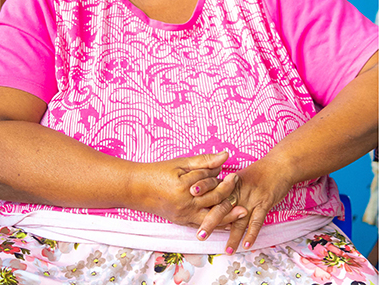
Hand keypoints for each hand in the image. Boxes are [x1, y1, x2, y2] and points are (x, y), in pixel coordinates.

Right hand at [131, 151, 247, 227]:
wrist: (136, 189)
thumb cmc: (157, 173)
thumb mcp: (179, 163)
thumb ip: (203, 161)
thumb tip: (226, 154)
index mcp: (184, 186)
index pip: (208, 180)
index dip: (219, 174)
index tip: (232, 171)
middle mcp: (184, 204)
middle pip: (214, 199)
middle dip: (228, 191)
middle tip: (238, 183)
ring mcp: (183, 215)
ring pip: (211, 217)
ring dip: (228, 215)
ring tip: (244, 212)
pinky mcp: (181, 221)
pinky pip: (202, 225)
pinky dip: (216, 224)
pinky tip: (227, 223)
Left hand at [194, 162, 292, 253]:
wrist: (280, 165)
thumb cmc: (258, 172)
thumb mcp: (239, 177)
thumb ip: (224, 188)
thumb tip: (208, 199)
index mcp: (230, 183)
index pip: (212, 187)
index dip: (201, 190)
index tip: (188, 195)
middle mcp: (238, 190)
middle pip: (222, 206)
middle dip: (210, 222)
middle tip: (200, 235)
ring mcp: (251, 197)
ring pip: (238, 218)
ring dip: (232, 236)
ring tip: (226, 250)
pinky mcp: (264, 202)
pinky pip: (257, 220)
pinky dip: (252, 233)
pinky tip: (247, 245)